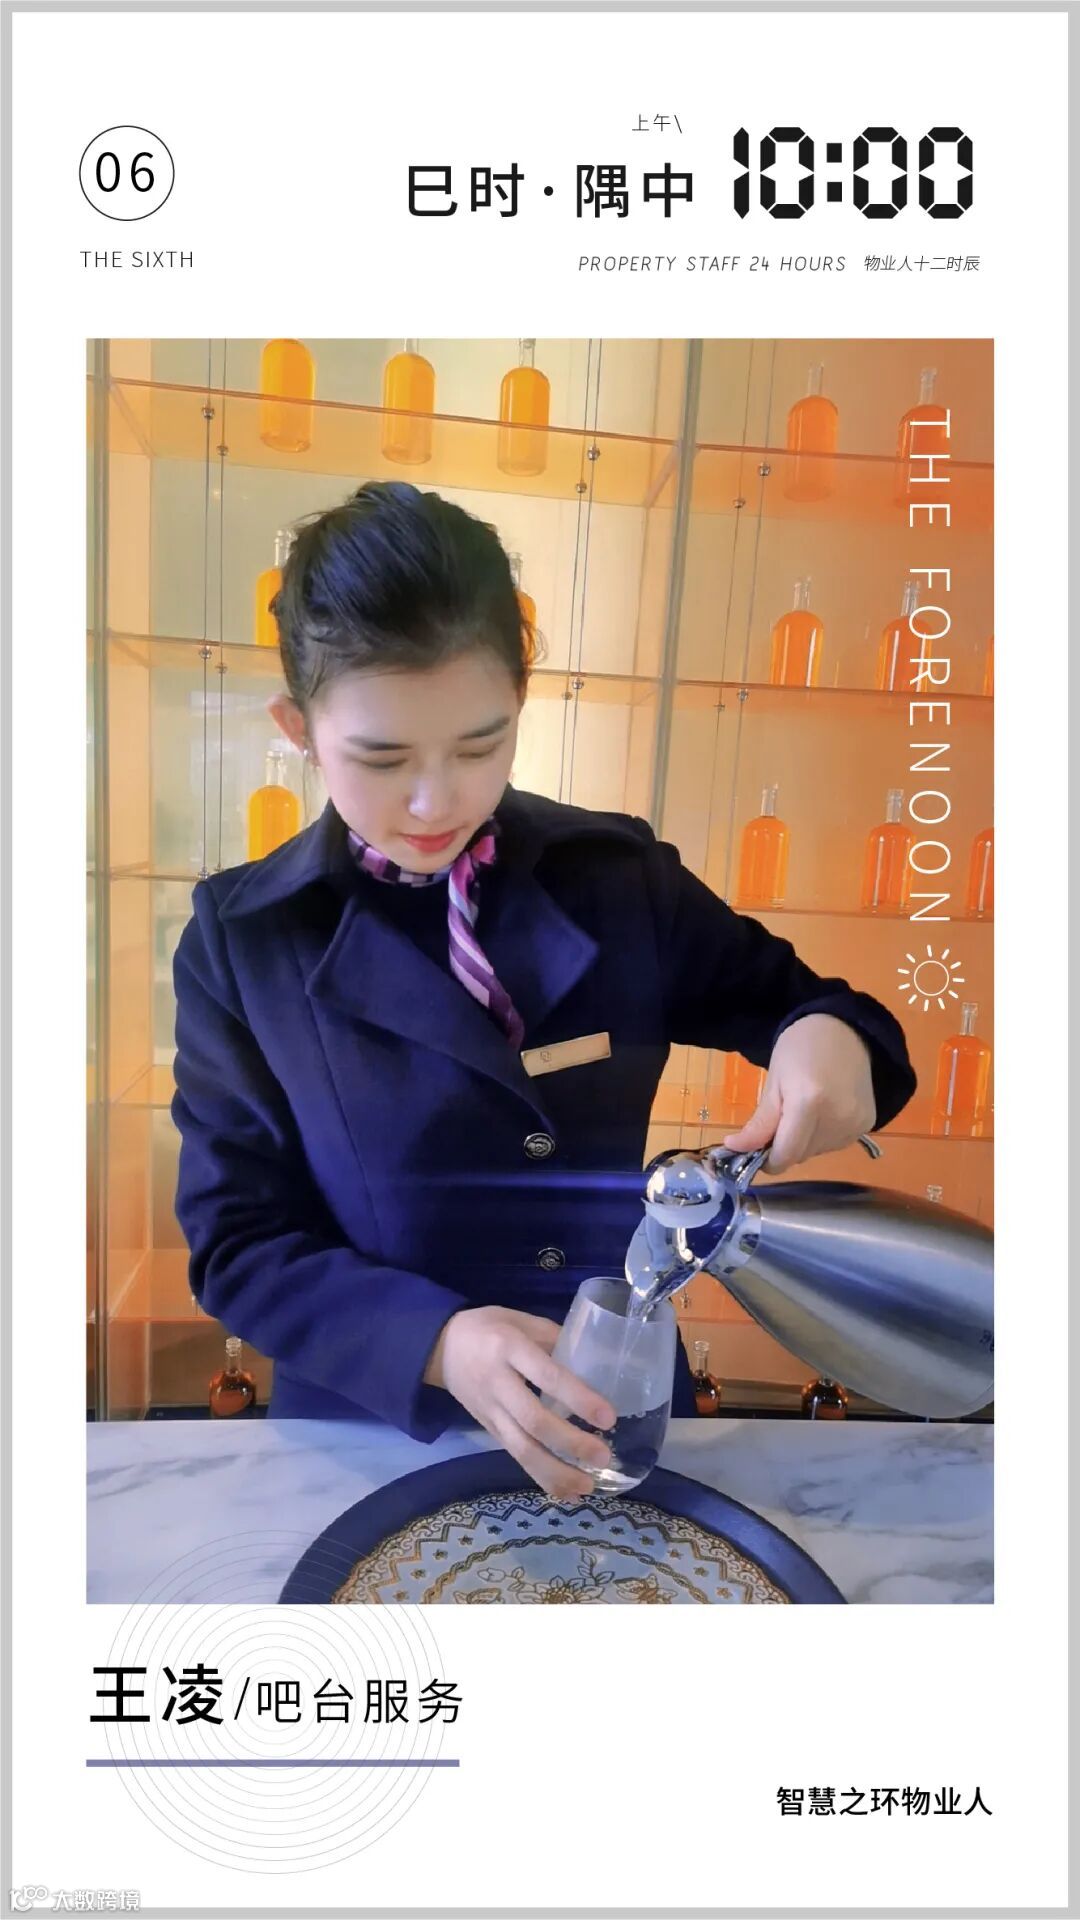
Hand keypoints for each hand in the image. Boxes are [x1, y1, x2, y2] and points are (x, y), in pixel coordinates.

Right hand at [423, 1305, 616, 1498]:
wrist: (439, 1347)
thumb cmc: (488, 1327)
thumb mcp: (521, 1319)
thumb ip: (555, 1339)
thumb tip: (597, 1362)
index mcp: (509, 1348)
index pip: (547, 1377)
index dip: (578, 1398)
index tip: (608, 1417)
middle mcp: (498, 1383)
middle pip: (533, 1421)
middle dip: (570, 1443)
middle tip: (603, 1457)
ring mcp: (490, 1411)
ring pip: (521, 1449)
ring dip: (556, 1472)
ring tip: (587, 1486)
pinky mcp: (488, 1430)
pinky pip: (515, 1456)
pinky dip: (541, 1477)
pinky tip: (566, 1491)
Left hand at [721, 1014, 876, 1175]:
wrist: (845, 1029)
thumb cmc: (801, 1048)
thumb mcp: (774, 1081)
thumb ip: (760, 1122)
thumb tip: (736, 1149)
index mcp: (809, 1102)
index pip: (787, 1154)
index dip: (768, 1160)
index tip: (754, 1153)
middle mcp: (837, 1118)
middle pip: (801, 1155)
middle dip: (784, 1147)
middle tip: (778, 1120)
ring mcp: (856, 1123)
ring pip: (817, 1152)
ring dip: (804, 1143)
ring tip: (803, 1111)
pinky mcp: (867, 1124)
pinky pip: (835, 1144)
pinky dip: (822, 1137)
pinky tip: (823, 1112)